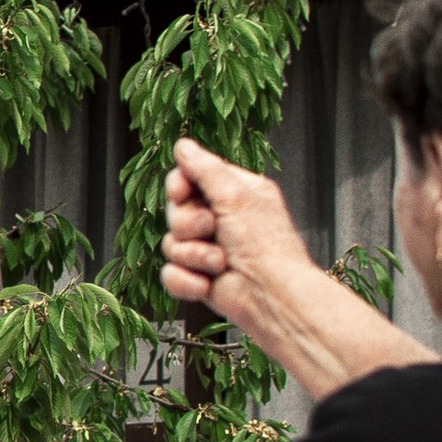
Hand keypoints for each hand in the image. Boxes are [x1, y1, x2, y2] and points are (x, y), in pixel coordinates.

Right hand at [161, 140, 317, 330]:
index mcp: (234, 194)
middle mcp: (220, 219)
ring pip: (171, 243)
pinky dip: (186, 280)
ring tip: (219, 262)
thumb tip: (184, 145)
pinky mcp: (198, 277)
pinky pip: (170, 274)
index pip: (189, 178)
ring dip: (194, 254)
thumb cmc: (266, 246)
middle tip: (212, 228)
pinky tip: (206, 283)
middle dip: (189, 223)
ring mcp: (207, 249)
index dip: (180, 186)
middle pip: (175, 211)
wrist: (271, 296)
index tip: (184, 192)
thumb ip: (205, 168)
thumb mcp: (236, 196)